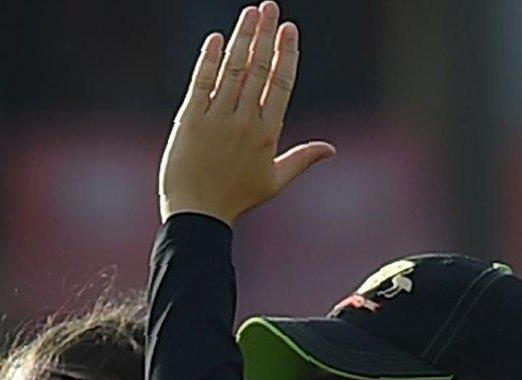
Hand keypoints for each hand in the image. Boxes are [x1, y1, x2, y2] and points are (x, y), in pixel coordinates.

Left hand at [159, 2, 333, 224]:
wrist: (197, 216)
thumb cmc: (235, 199)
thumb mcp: (274, 181)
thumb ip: (302, 159)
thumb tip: (332, 149)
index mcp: (267, 132)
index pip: (281, 83)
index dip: (286, 53)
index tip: (289, 28)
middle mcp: (244, 121)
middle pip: (258, 69)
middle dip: (265, 34)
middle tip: (270, 6)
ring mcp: (216, 120)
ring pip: (232, 70)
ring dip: (241, 38)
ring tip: (249, 13)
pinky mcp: (190, 121)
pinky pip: (201, 84)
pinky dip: (208, 60)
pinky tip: (216, 38)